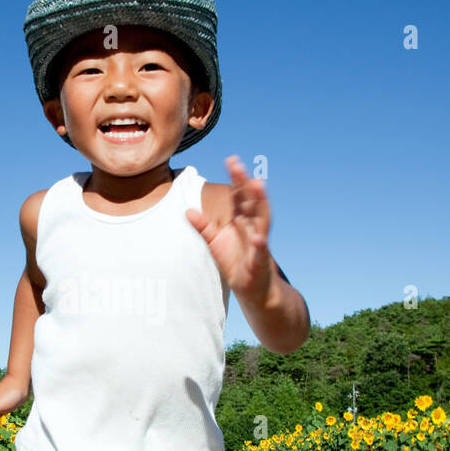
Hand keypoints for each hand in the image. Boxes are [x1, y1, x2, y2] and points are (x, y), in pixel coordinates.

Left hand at [184, 155, 275, 303]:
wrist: (253, 290)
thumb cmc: (236, 263)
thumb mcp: (215, 243)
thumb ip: (203, 227)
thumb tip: (187, 210)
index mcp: (242, 221)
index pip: (240, 196)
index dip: (236, 179)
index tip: (231, 160)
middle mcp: (253, 227)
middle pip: (251, 201)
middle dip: (245, 183)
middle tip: (238, 165)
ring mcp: (259, 243)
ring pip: (262, 219)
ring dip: (260, 203)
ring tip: (257, 185)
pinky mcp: (260, 262)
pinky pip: (261, 251)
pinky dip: (260, 243)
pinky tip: (258, 237)